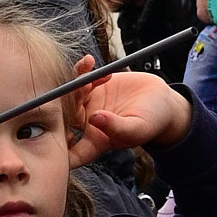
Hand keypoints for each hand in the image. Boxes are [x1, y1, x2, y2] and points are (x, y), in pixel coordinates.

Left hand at [69, 69, 189, 157]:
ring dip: (73, 82)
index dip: (60, 150)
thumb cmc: (152, 122)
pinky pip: (77, 77)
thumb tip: (95, 119)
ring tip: (92, 73)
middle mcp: (87, 124)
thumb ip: (117, 127)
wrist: (160, 100)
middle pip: (64, 117)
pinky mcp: (92, 87)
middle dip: (67, 103)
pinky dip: (80, 69)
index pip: (72, 153)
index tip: (57, 137)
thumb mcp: (138, 128)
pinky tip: (91, 62)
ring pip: (67, 95)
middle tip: (84, 87)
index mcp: (96, 142)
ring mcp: (88, 105)